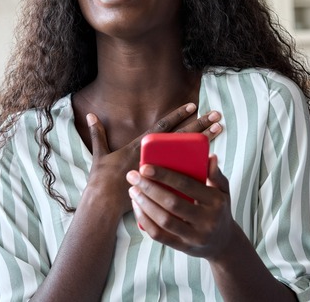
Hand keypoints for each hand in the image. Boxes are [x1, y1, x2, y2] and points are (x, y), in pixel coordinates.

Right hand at [84, 103, 222, 215]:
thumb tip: (90, 115)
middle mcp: (153, 156)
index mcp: (140, 146)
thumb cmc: (102, 179)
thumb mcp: (100, 154)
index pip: (162, 127)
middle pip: (181, 137)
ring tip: (220, 128)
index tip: (193, 105)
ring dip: (205, 140)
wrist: (104, 204)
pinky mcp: (164, 184)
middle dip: (199, 124)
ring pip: (188, 152)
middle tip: (217, 113)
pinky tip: (213, 158)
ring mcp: (160, 170)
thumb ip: (97, 133)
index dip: (177, 115)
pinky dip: (198, 166)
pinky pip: (185, 173)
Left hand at [127, 154, 234, 259]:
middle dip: (149, 188)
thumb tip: (210, 157)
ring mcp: (195, 236)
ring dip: (144, 204)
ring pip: (164, 220)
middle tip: (133, 177)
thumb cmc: (219, 210)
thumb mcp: (223, 191)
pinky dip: (145, 220)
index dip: (164, 176)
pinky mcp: (183, 247)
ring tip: (133, 190)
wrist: (224, 243)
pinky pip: (159, 235)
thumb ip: (216, 175)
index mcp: (216, 201)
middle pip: (172, 203)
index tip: (145, 167)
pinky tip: (137, 207)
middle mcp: (207, 220)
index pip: (187, 185)